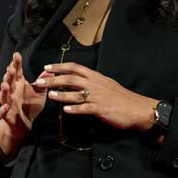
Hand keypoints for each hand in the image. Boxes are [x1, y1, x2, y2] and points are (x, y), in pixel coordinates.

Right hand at [0, 52, 49, 139]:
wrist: (24, 124)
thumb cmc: (30, 106)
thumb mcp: (40, 93)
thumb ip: (43, 82)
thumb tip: (51, 71)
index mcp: (19, 84)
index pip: (17, 72)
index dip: (16, 63)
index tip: (16, 54)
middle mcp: (12, 92)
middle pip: (9, 81)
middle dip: (9, 75)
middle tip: (11, 69)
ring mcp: (8, 103)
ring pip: (4, 95)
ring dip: (3, 90)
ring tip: (5, 85)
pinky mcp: (7, 115)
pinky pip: (3, 112)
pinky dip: (3, 110)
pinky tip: (5, 107)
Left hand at [35, 62, 157, 131]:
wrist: (138, 108)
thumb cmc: (122, 98)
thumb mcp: (107, 84)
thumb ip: (93, 82)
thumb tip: (79, 81)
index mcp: (96, 77)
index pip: (75, 67)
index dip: (60, 66)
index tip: (47, 68)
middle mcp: (95, 84)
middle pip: (70, 78)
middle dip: (53, 79)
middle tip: (40, 82)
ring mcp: (98, 96)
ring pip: (76, 93)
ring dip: (61, 94)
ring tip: (50, 95)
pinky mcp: (101, 109)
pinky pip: (86, 108)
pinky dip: (75, 109)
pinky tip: (66, 110)